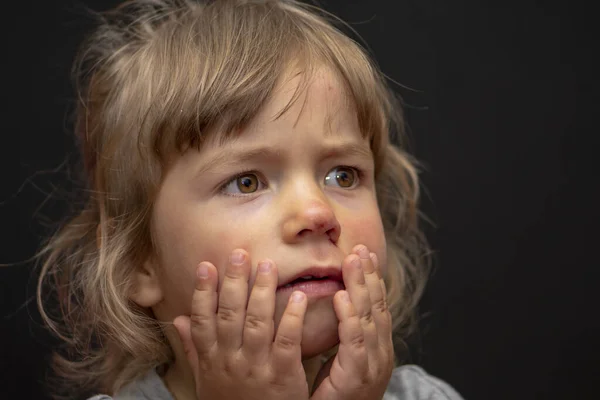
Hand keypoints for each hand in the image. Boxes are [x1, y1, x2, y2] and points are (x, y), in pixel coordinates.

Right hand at [173, 250, 309, 399]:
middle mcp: (231, 361)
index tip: (205, 266)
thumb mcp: (205, 380)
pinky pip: (287, 342)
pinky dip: (292, 318)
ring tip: (267, 265)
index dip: (203, 292)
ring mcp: (257, 367)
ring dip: (262, 292)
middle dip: (233, 282)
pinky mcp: (283, 376)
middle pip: (230, 315)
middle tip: (239, 254)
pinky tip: (299, 297)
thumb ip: (195, 348)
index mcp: (212, 360)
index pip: (203, 321)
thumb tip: (177, 319)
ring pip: (257, 323)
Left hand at [310, 245, 393, 399]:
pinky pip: (354, 341)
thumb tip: (338, 303)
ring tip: (352, 261)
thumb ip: (346, 335)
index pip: (377, 306)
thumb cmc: (336, 396)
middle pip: (377, 306)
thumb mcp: (345, 361)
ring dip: (361, 287)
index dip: (372, 279)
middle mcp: (381, 353)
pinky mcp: (357, 376)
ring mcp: (373, 365)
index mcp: (378, 348)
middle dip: (369, 275)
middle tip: (359, 248)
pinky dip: (349, 316)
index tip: (364, 254)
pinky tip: (342, 296)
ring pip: (368, 317)